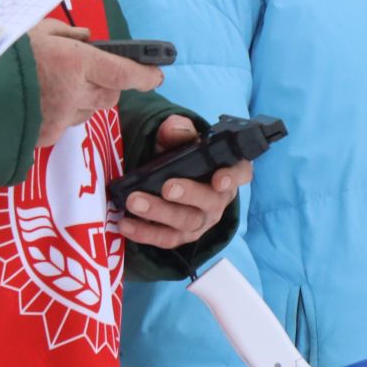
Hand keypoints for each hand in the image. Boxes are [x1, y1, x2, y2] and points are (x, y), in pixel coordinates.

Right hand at [29, 20, 162, 147]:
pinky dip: (65, 113)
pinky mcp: (48, 136)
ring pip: (91, 110)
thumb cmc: (4, 53)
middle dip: (110, 84)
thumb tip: (89, 39)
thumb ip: (68, 34)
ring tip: (61, 85)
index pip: (125, 73)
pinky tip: (45, 102)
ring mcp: (62, 118)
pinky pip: (69, 124)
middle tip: (93, 72)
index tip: (157, 74)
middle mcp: (75, 93)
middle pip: (112, 95)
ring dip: (87, 99)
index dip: (146, 75)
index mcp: (76, 63)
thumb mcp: (37, 29)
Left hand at [117, 115, 248, 249]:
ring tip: (134, 202)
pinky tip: (125, 224)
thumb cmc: (180, 156)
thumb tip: (173, 128)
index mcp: (226, 171)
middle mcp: (218, 199)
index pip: (240, 173)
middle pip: (209, 201)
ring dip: (160, 212)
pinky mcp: (181, 235)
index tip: (219, 179)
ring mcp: (201, 220)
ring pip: (186, 221)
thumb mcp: (177, 139)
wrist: (167, 175)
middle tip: (167, 188)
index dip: (233, 177)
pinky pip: (166, 238)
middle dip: (188, 194)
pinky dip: (145, 233)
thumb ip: (177, 131)